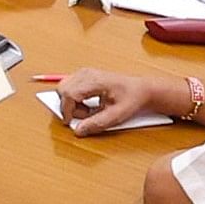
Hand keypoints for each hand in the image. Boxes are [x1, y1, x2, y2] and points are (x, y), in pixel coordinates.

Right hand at [51, 69, 186, 135]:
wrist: (142, 90)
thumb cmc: (133, 98)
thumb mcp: (116, 115)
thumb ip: (96, 124)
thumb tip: (78, 130)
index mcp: (95, 80)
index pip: (69, 94)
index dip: (67, 110)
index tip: (70, 122)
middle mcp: (87, 73)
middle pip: (62, 89)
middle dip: (68, 106)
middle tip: (84, 115)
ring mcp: (85, 73)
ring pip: (63, 88)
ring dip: (70, 102)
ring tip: (87, 110)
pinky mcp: (84, 75)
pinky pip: (69, 87)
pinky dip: (73, 98)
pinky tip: (86, 104)